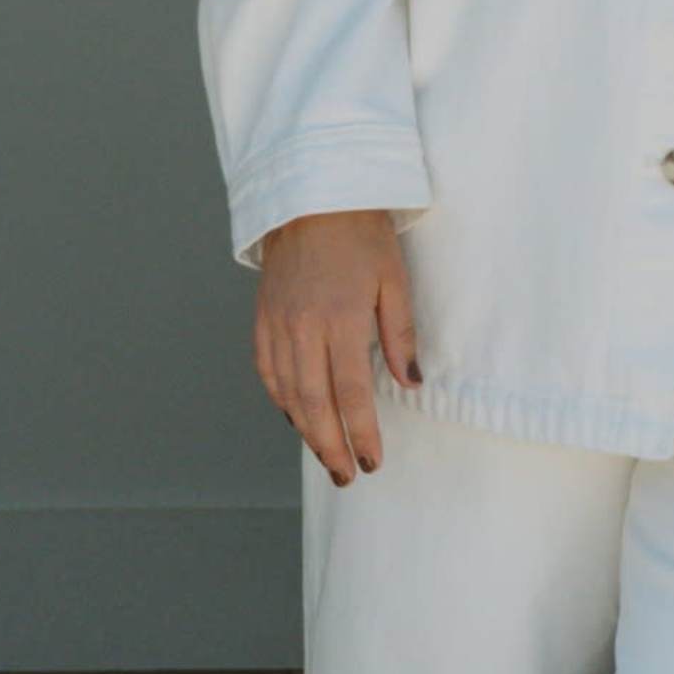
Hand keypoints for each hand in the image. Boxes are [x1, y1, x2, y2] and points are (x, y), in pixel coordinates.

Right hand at [254, 210, 421, 484]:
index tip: (373, 461)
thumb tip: (411, 382)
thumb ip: (401, 334)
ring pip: (288, 395)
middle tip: (347, 475)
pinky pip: (268, 373)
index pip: (351, 393)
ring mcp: (277, 325)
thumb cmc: (360, 235)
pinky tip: (297, 417)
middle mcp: (303, 328)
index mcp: (340, 318)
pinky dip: (282, 401)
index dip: (362, 433)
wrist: (309, 197)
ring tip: (327, 456)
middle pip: (314, 404)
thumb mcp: (394, 278)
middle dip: (331, 447)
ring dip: (307, 432)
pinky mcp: (262, 319)